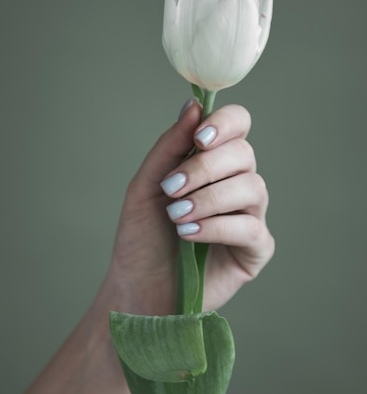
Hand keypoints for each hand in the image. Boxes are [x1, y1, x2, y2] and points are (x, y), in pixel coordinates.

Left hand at [108, 99, 273, 314]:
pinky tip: (189, 235)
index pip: (238, 127)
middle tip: (171, 189)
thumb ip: (170, 146)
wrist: (138, 287)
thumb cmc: (142, 236)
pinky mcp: (255, 250)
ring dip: (209, 199)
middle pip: (244, 155)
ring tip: (176, 217)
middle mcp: (236, 185)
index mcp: (213, 164)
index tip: (198, 140)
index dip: (225, 125)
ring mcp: (249, 217)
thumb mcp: (147, 185)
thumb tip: (193, 106)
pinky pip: (251, 227)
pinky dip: (218, 226)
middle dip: (205, 169)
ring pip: (252, 188)